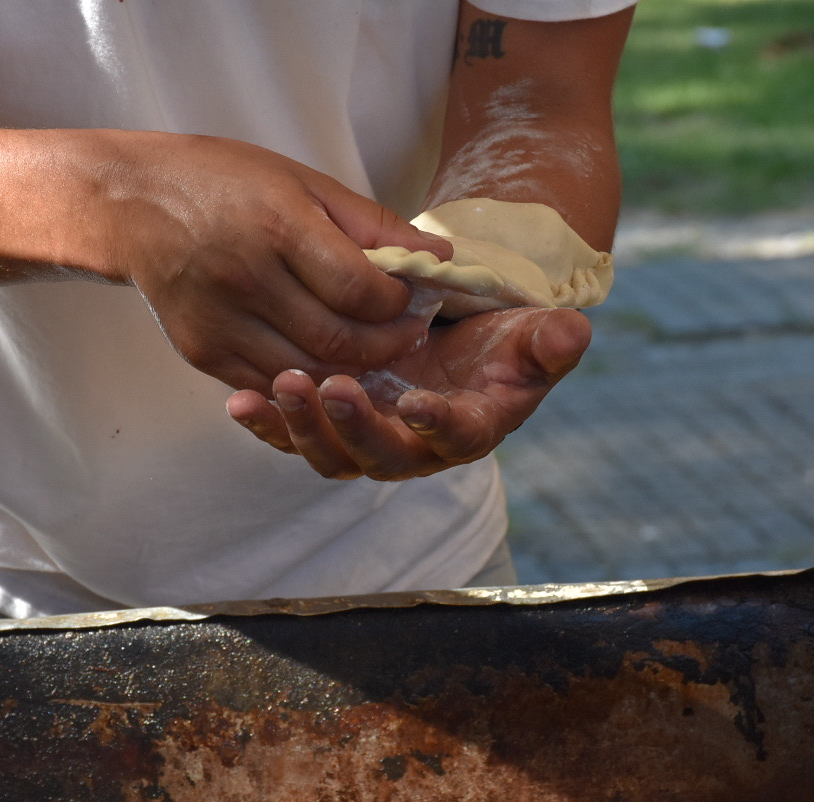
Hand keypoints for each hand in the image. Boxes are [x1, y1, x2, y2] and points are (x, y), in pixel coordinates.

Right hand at [104, 133, 452, 394]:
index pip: (361, 291)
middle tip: (404, 334)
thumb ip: (372, 224)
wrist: (132, 203)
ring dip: (351, 370)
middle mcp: (246, 277)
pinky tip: (325, 363)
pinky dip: (306, 382)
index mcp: (278, 225)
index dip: (398, 304)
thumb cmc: (226, 183)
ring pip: (309, 373)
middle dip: (387, 345)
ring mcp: (220, 321)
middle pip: (340, 340)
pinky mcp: (202, 351)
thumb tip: (438, 259)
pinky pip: (270, 385)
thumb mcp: (303, 182)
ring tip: (371, 350)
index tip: (411, 298)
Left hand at [223, 306, 589, 479]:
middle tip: (329, 389)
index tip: (418, 402)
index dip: (438, 424)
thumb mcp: (533, 333)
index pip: (456, 437)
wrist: (457, 332)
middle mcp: (416, 449)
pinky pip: (294, 435)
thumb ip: (550, 340)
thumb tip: (573, 334)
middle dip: (353, 428)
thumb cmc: (501, 337)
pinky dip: (267, 421)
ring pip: (331, 455)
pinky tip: (240, 399)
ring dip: (302, 427)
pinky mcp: (330, 428)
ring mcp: (368, 442)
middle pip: (381, 456)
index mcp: (469, 429)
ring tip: (281, 387)